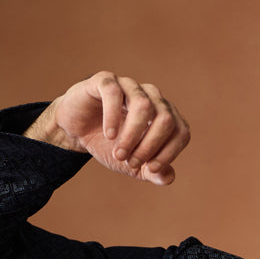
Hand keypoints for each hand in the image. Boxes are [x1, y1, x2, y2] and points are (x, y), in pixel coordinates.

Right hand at [24, 72, 189, 185]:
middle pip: (166, 118)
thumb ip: (153, 172)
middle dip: (150, 146)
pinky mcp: (105, 81)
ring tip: (119, 154)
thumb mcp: (133, 166)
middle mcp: (151, 96)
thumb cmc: (110, 145)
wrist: (78, 133)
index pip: (181, 131)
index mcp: (163, 115)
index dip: (169, 153)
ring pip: (144, 105)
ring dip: (132, 135)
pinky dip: (114, 117)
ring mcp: (129, 85)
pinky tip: (109, 135)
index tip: (150, 169)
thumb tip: (168, 177)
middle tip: (131, 162)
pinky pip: (115, 93)